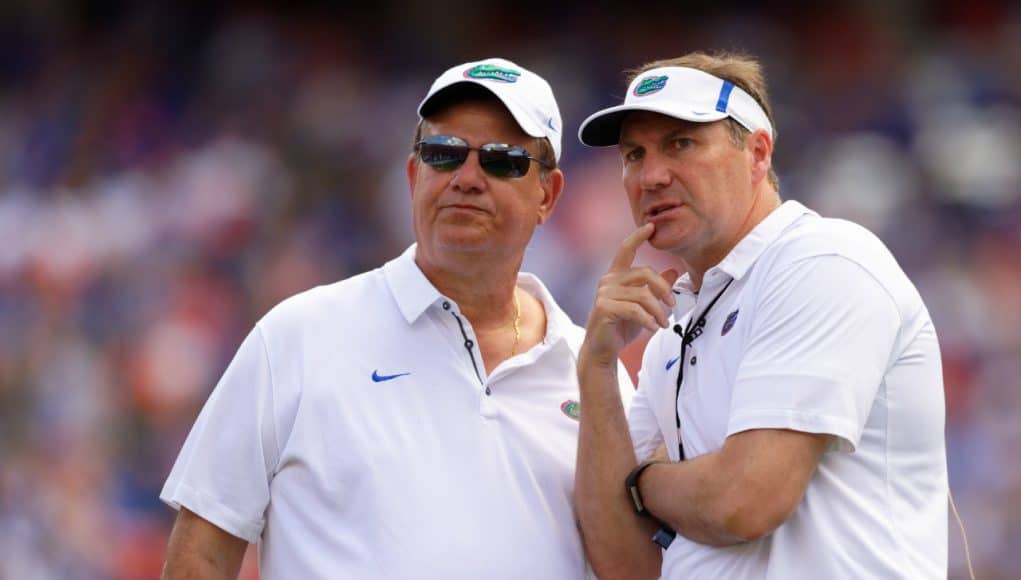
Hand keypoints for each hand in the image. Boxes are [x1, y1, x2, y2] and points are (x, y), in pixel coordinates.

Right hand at [582, 223, 678, 365]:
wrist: (603, 350)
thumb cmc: (621, 327)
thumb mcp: (643, 306)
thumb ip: (655, 288)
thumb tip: (673, 270)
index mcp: (615, 276)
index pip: (625, 250)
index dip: (638, 236)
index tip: (651, 226)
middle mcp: (608, 281)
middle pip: (644, 272)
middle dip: (663, 288)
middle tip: (673, 305)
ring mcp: (604, 294)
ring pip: (642, 294)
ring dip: (658, 311)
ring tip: (663, 323)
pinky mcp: (604, 308)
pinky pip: (635, 310)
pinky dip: (648, 320)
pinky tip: (653, 328)